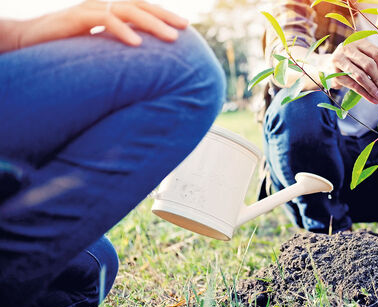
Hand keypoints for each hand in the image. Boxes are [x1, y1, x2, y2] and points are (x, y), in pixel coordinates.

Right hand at [17, 0, 187, 48]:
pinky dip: (123, 31)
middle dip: (164, 16)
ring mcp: (90, 8)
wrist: (28, 40)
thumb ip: (117, 49)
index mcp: (109, 9)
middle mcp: (102, 4)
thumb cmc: (65, 47)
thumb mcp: (98, 46)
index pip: (141, 7)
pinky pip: (104, 19)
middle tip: (185, 28)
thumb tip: (143, 65)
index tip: (185, 26)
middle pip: (139, 5)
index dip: (162, 14)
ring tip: (171, 39)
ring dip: (152, 24)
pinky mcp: (77, 17)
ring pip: (127, 9)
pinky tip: (137, 44)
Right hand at [327, 39, 377, 103]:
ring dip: (372, 88)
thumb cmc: (352, 62)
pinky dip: (365, 94)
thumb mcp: (365, 59)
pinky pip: (353, 86)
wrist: (328, 66)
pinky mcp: (334, 73)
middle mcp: (347, 48)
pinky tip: (372, 99)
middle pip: (368, 64)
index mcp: (359, 41)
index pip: (376, 53)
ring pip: (360, 76)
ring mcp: (339, 60)